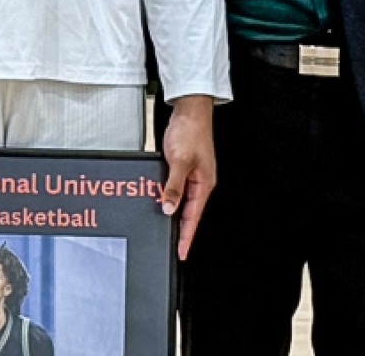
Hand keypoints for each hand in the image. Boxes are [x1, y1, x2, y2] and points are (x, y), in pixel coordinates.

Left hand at [161, 94, 216, 259]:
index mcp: (203, 185)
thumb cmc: (189, 132)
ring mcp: (192, 176)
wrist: (189, 112)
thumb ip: (173, 186)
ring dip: (173, 214)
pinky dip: (168, 198)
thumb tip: (168, 209)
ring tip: (167, 231)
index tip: (181, 252)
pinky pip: (176, 189)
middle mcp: (200, 183)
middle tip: (174, 247)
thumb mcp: (178, 161)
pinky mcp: (183, 168)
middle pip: (189, 212)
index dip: (186, 236)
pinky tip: (161, 202)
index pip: (193, 217)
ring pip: (181, 201)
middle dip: (181, 230)